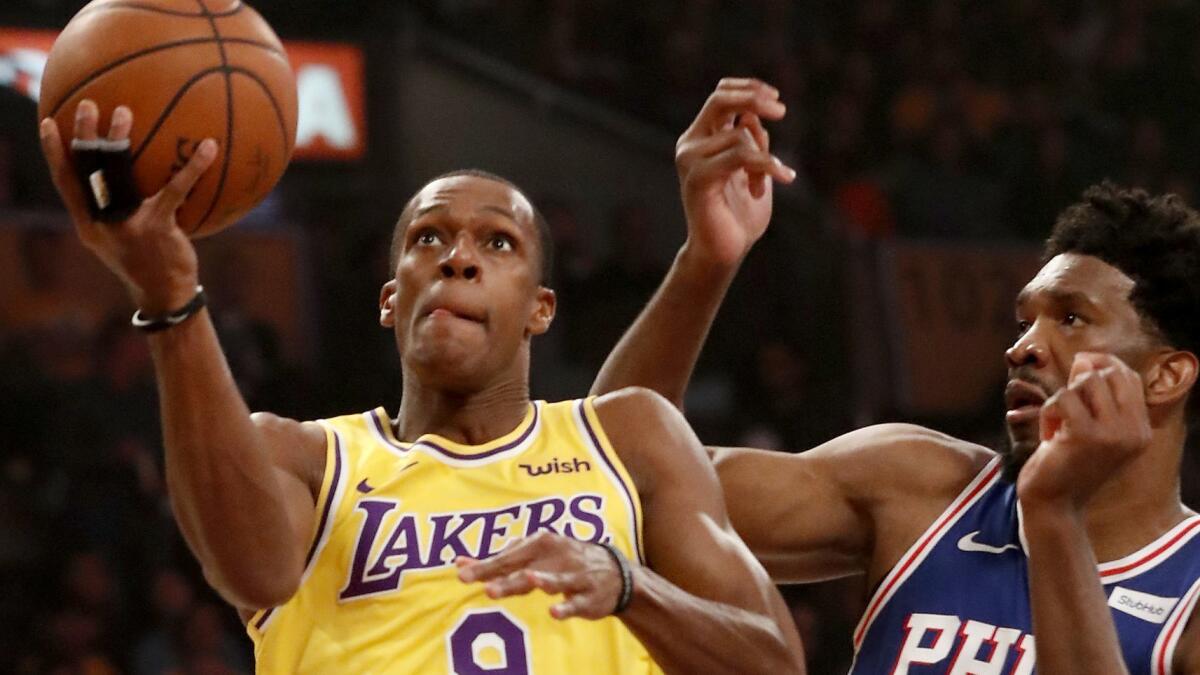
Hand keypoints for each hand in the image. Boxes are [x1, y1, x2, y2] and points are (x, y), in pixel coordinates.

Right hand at [39, 99, 217, 313]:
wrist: (165, 296)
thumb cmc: (147, 262)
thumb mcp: (122, 239)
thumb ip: (117, 211)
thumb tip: (127, 177)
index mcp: (89, 224)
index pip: (65, 183)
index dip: (55, 153)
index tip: (48, 123)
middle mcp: (101, 223)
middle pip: (86, 171)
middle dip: (83, 136)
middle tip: (88, 105)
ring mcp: (126, 224)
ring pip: (117, 174)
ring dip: (119, 139)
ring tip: (124, 112)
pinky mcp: (156, 227)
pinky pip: (175, 189)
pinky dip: (194, 166)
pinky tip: (209, 147)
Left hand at [456, 532, 625, 619]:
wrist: (614, 574)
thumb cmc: (562, 562)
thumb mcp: (533, 555)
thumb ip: (499, 561)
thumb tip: (460, 564)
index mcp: (540, 543)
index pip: (508, 556)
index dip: (486, 565)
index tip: (462, 573)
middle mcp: (557, 556)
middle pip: (526, 567)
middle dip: (506, 576)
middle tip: (485, 587)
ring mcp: (574, 576)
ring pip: (554, 580)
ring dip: (541, 581)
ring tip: (527, 580)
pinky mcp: (588, 597)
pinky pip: (575, 603)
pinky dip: (565, 608)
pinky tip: (553, 613)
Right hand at [675, 78, 795, 267]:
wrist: (724, 252)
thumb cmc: (740, 214)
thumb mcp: (753, 169)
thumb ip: (752, 140)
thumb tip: (754, 115)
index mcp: (701, 139)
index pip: (720, 96)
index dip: (747, 88)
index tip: (775, 96)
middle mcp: (691, 145)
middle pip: (720, 100)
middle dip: (753, 98)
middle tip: (782, 110)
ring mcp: (690, 160)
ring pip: (740, 135)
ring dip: (764, 159)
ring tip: (762, 186)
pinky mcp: (698, 177)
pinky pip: (741, 155)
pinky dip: (767, 165)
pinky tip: (785, 178)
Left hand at [1017, 352, 1151, 509]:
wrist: (1053, 504)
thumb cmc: (1066, 462)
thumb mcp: (1091, 428)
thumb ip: (1094, 396)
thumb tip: (1085, 359)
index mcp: (1141, 430)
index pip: (1129, 377)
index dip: (1102, 363)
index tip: (1079, 366)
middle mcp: (1134, 432)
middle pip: (1109, 373)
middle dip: (1079, 380)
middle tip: (1064, 406)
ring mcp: (1113, 434)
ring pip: (1085, 381)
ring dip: (1062, 398)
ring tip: (1057, 424)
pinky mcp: (1085, 435)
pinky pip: (1062, 398)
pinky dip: (1048, 412)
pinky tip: (1049, 437)